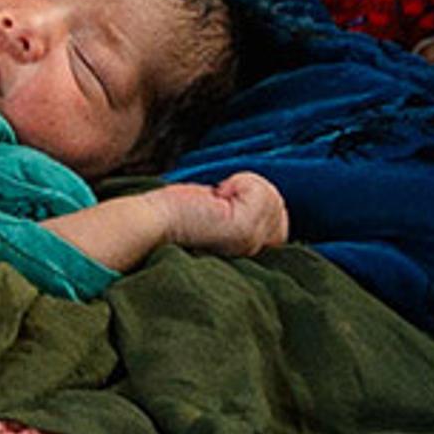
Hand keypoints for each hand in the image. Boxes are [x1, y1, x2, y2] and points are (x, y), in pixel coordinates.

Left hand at [164, 169, 289, 257]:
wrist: (153, 221)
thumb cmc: (179, 212)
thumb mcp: (223, 211)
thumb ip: (246, 209)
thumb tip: (262, 189)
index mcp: (254, 249)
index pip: (279, 217)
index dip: (252, 199)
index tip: (223, 201)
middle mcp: (257, 250)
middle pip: (277, 203)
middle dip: (247, 190)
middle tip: (216, 199)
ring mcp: (252, 242)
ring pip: (271, 196)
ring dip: (241, 185)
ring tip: (216, 198)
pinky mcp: (242, 230)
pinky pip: (260, 191)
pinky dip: (240, 182)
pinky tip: (217, 195)